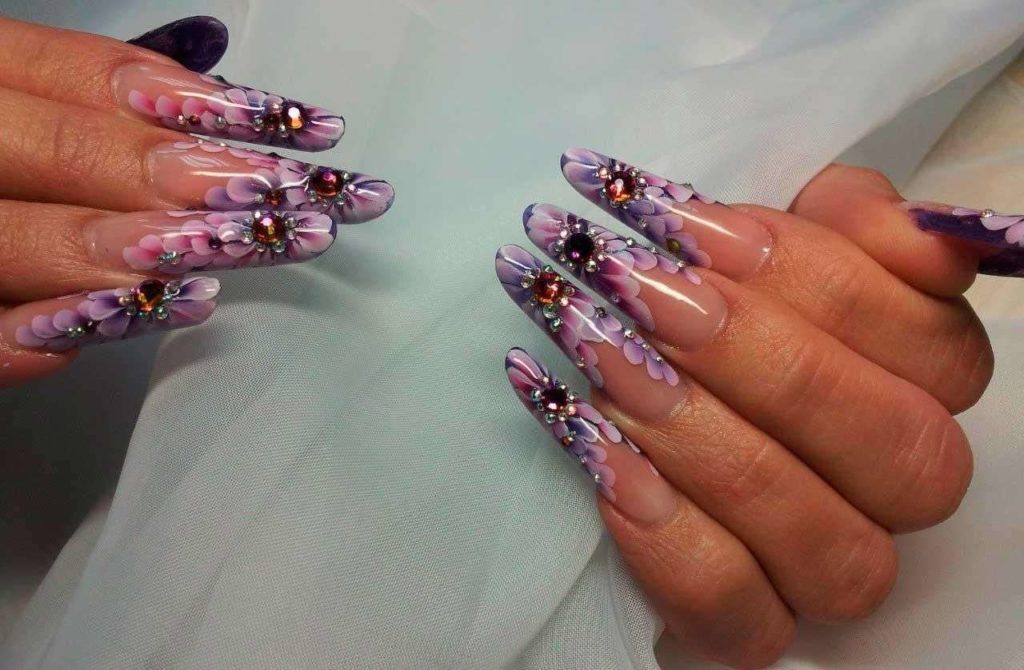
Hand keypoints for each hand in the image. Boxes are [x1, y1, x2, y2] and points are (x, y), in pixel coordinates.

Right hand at [0, 16, 393, 386]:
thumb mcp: (12, 103)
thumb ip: (84, 90)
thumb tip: (207, 55)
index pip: (86, 75)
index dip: (205, 106)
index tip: (307, 133)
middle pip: (64, 147)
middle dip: (190, 175)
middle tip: (298, 205)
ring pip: (13, 235)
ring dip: (137, 247)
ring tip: (235, 252)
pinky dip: (50, 328)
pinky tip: (140, 314)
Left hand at [498, 150, 992, 667]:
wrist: (642, 389)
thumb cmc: (722, 302)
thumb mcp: (780, 239)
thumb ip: (852, 220)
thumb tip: (914, 230)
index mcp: (930, 385)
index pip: (931, 343)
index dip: (810, 276)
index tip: (685, 226)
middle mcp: (902, 485)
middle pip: (891, 444)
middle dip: (754, 355)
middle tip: (636, 286)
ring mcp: (835, 565)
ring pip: (817, 536)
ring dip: (698, 435)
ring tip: (596, 351)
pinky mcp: (754, 623)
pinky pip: (732, 608)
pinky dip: (662, 532)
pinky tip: (592, 441)